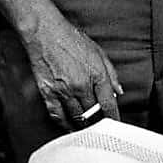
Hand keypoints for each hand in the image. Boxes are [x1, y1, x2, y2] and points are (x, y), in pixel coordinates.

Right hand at [22, 12, 121, 129]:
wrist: (44, 32)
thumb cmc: (71, 39)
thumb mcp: (98, 53)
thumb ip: (111, 74)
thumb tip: (118, 92)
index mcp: (97, 75)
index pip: (108, 105)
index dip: (114, 118)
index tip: (115, 125)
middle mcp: (81, 85)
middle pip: (93, 114)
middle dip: (99, 123)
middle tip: (102, 129)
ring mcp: (64, 90)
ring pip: (77, 117)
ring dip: (84, 126)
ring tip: (88, 130)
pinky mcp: (48, 92)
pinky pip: (58, 115)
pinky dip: (65, 124)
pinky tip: (70, 127)